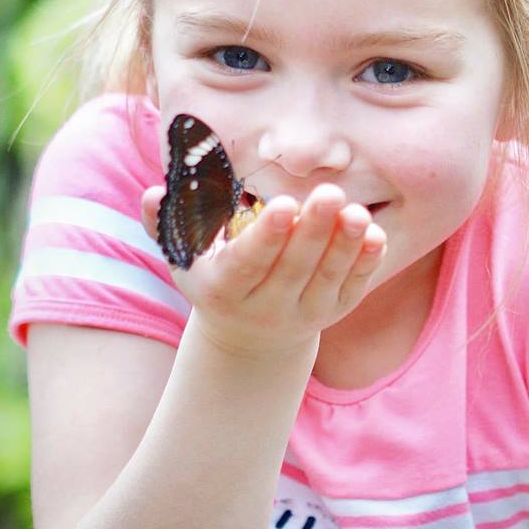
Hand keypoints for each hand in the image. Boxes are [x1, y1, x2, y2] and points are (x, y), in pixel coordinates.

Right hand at [142, 184, 385, 356]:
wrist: (250, 335)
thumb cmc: (214, 277)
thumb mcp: (184, 256)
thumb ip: (167, 223)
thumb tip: (154, 193)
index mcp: (225, 290)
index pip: (248, 264)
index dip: (266, 237)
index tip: (283, 204)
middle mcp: (266, 307)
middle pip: (294, 268)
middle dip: (313, 231)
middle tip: (330, 193)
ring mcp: (305, 312)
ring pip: (327, 278)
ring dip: (344, 245)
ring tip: (356, 211)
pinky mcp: (335, 311)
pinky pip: (353, 287)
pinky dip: (365, 262)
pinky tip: (374, 233)